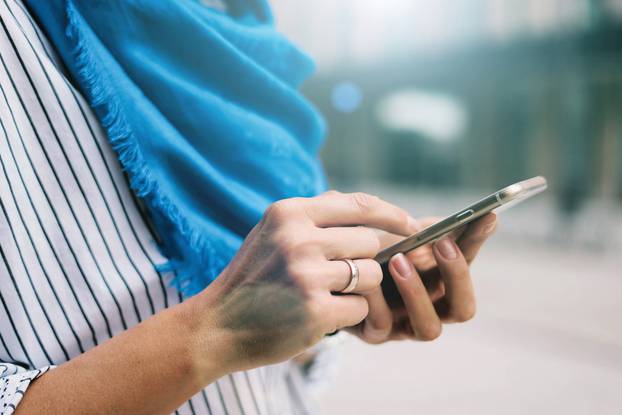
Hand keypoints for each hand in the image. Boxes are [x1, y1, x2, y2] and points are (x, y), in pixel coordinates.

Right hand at [188, 191, 412, 372]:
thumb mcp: (272, 233)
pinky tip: (322, 316)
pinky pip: (361, 308)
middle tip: (343, 277)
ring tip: (328, 296)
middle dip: (366, 261)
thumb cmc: (252, 278)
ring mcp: (306, 274)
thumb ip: (315, 216)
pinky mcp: (314, 309)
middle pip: (370, 242)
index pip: (359, 204)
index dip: (392, 214)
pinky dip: (349, 315)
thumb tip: (369, 208)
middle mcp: (298, 237)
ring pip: (372, 275)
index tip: (412, 226)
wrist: (216, 326)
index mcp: (289, 213)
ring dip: (359, 290)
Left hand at [348, 213, 497, 342]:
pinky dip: (377, 300)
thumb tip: (467, 218)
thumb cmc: (372, 248)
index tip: (484, 215)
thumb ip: (431, 229)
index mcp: (442, 281)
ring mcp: (406, 326)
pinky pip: (382, 325)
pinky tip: (367, 278)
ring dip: (416, 292)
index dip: (478, 242)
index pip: (469, 263)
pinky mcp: (376, 334)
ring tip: (398, 259)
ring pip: (430, 328)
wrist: (332, 266)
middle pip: (463, 308)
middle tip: (441, 243)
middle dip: (455, 274)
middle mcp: (432, 309)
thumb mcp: (400, 233)